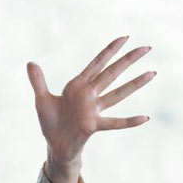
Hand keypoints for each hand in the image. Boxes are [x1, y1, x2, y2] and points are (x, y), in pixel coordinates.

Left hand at [27, 36, 154, 182]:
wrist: (54, 145)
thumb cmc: (51, 122)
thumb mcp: (41, 99)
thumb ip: (38, 81)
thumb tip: (30, 62)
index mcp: (78, 86)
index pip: (97, 64)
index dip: (110, 51)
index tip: (125, 37)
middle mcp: (89, 95)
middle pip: (112, 73)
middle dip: (128, 60)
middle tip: (147, 47)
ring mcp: (93, 110)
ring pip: (118, 93)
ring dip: (135, 84)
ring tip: (152, 73)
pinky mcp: (93, 125)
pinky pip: (114, 123)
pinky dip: (129, 121)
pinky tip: (145, 118)